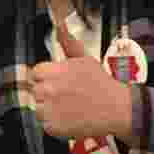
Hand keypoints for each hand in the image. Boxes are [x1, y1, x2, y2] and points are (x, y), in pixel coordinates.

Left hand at [30, 24, 132, 141]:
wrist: (117, 109)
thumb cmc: (103, 84)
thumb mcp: (85, 60)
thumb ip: (69, 45)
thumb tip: (60, 26)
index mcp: (54, 72)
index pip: (35, 73)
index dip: (47, 78)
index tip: (58, 83)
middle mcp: (49, 90)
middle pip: (36, 91)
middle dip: (48, 93)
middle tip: (67, 96)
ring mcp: (50, 110)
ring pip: (39, 109)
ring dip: (50, 109)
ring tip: (69, 108)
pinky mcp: (53, 127)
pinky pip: (46, 124)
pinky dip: (56, 124)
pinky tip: (71, 119)